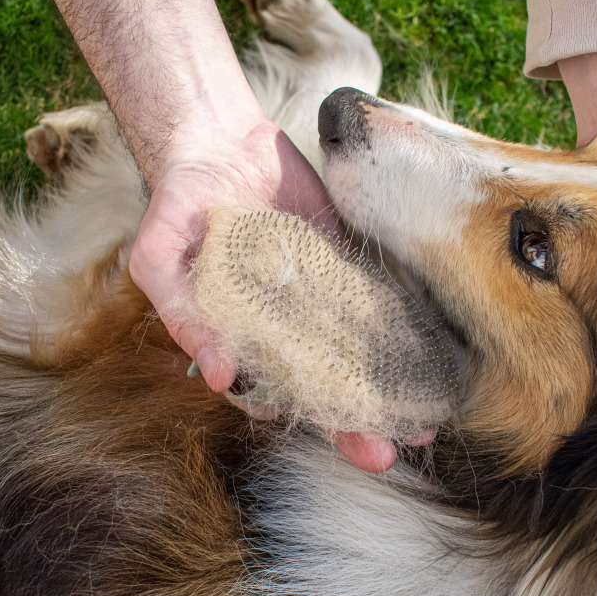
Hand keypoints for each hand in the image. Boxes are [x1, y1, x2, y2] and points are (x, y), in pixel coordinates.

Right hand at [128, 117, 400, 471]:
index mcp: (239, 338)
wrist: (221, 142)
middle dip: (352, 425)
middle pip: (321, 388)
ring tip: (423, 425)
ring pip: (357, 357)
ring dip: (388, 393)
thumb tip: (217, 373)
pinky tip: (436, 359)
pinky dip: (407, 333)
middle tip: (383, 454)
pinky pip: (380, 305)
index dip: (297, 415)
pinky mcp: (349, 269)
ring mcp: (319, 301)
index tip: (327, 430)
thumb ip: (180, 308)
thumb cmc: (180, 202)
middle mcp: (283, 329)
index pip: (271, 392)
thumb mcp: (160, 252)